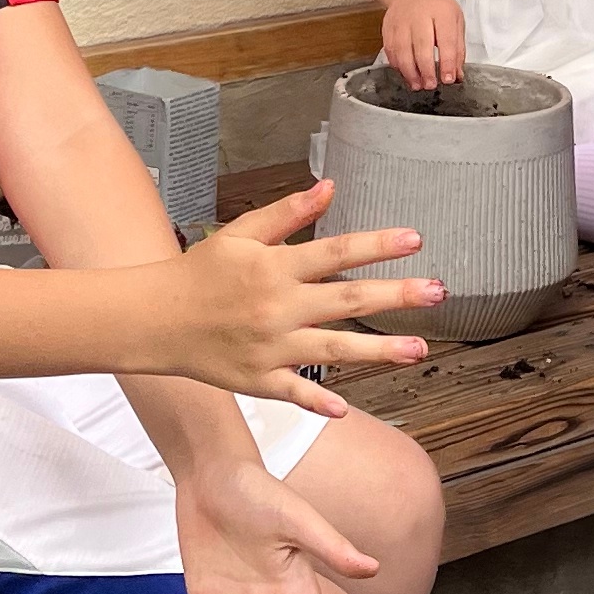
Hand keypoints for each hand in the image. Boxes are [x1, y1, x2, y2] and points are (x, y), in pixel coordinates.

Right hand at [151, 182, 439, 410]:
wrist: (154, 319)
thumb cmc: (200, 273)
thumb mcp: (240, 233)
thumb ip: (287, 214)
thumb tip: (328, 187)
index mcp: (274, 267)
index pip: (335, 252)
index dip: (377, 245)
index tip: (415, 239)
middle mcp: (278, 307)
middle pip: (347, 299)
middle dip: (396, 295)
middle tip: (438, 291)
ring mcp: (270, 347)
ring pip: (334, 349)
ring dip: (380, 350)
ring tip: (420, 349)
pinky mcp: (259, 379)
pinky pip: (294, 392)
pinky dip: (317, 400)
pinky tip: (346, 406)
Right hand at [380, 0, 468, 90]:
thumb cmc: (437, 8)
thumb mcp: (455, 21)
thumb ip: (457, 48)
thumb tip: (457, 75)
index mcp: (441, 12)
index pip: (445, 40)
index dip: (447, 62)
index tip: (448, 79)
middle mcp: (419, 15)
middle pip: (421, 45)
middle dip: (426, 69)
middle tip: (431, 85)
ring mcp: (401, 21)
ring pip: (402, 50)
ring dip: (409, 72)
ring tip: (417, 85)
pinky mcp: (388, 28)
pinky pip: (390, 50)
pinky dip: (397, 66)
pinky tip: (406, 75)